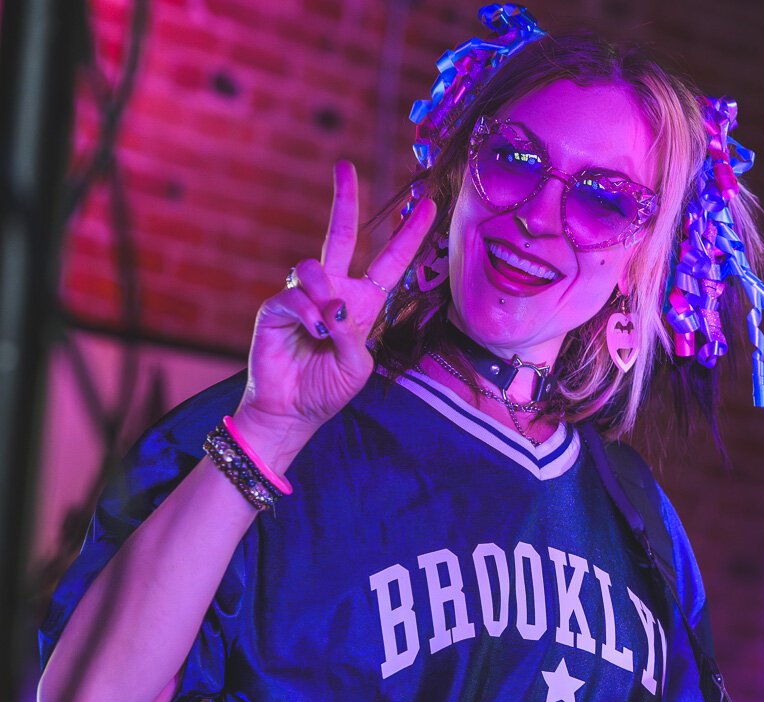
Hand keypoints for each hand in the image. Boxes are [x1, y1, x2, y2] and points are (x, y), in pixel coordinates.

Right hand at [234, 161, 437, 465]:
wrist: (292, 412)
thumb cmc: (327, 389)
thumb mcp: (357, 366)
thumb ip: (353, 334)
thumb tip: (333, 306)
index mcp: (362, 304)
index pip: (389, 263)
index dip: (408, 236)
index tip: (427, 205)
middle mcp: (332, 292)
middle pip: (340, 236)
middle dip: (344, 200)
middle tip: (346, 167)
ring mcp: (302, 297)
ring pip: (313, 267)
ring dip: (324, 294)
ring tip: (326, 328)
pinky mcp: (275, 309)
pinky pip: (294, 297)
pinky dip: (308, 315)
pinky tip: (314, 333)